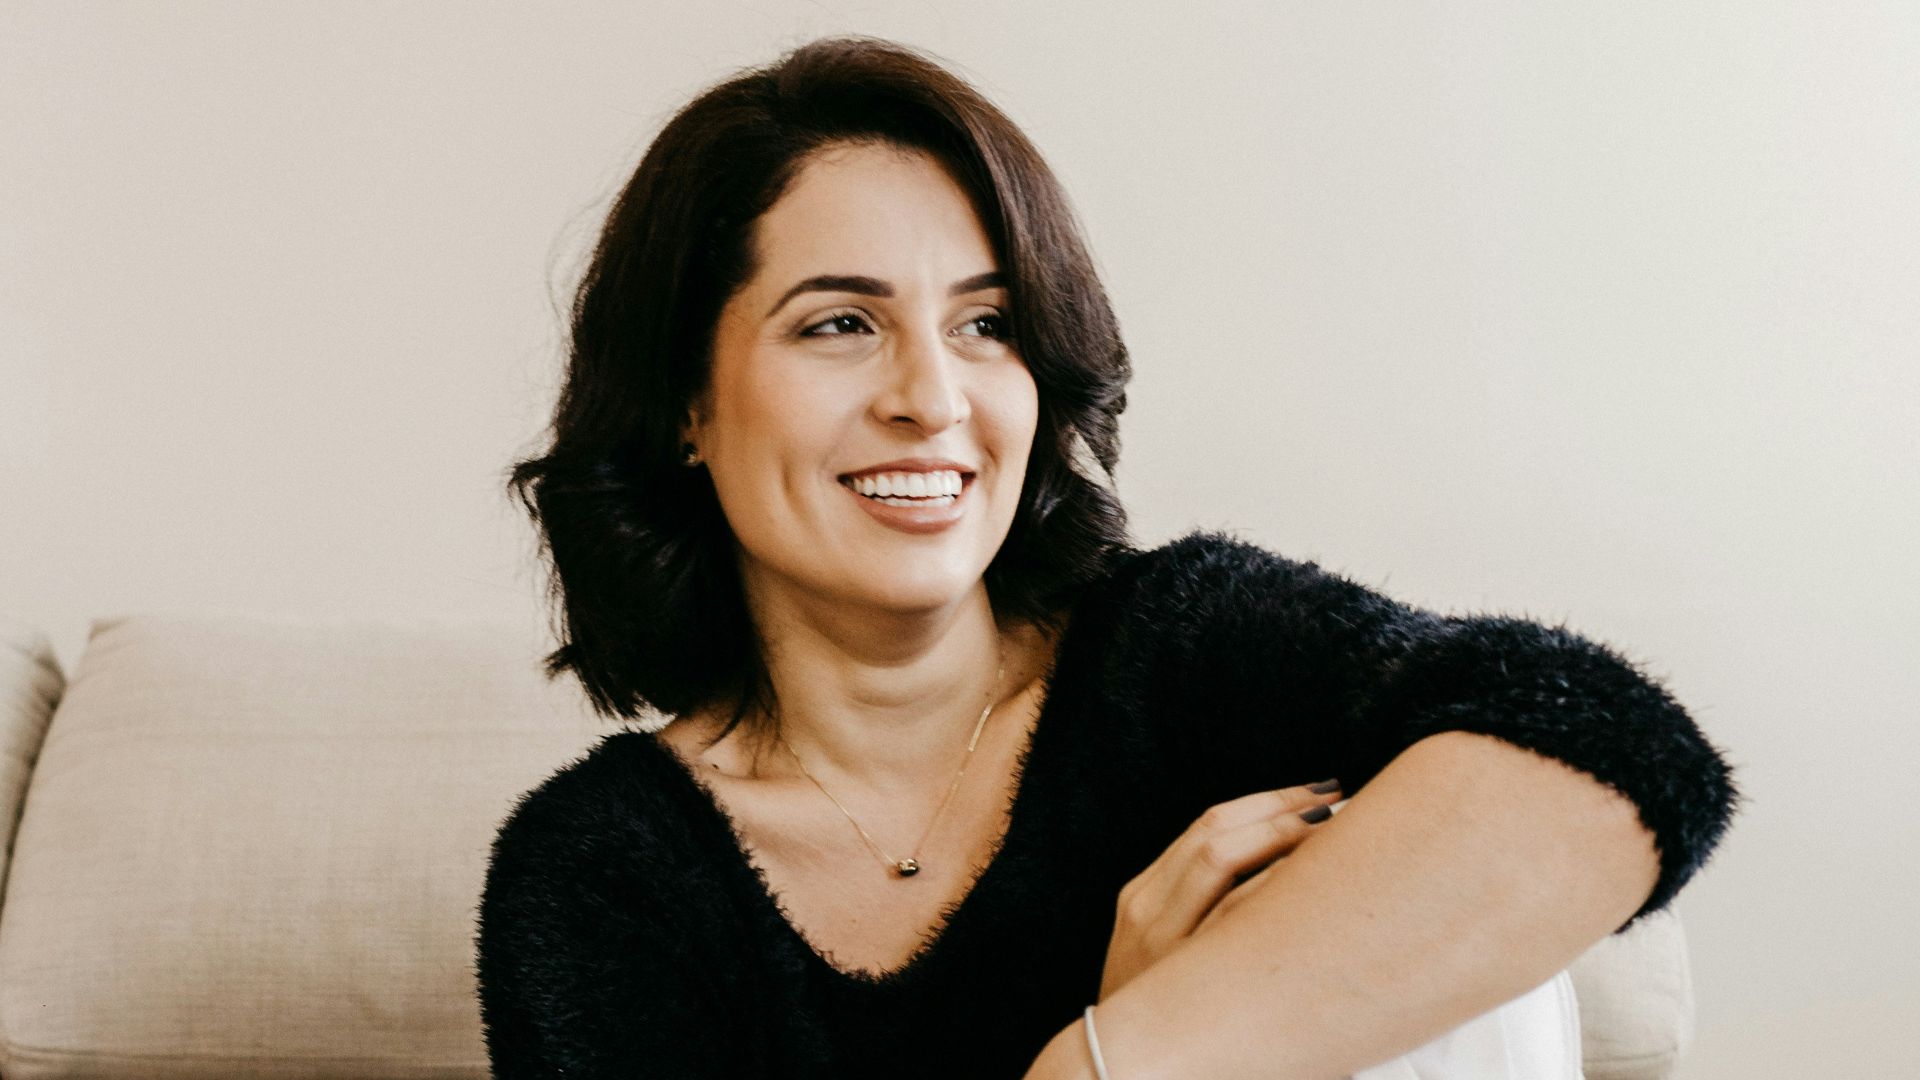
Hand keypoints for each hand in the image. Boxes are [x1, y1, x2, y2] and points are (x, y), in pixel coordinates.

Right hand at [1099, 780, 1342, 1000]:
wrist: (1117, 1077)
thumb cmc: (1159, 1017)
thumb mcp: (1160, 953)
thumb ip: (1197, 910)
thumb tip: (1278, 868)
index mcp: (1142, 895)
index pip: (1208, 823)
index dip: (1268, 800)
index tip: (1320, 794)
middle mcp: (1146, 909)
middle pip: (1217, 830)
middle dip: (1284, 810)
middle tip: (1342, 802)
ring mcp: (1160, 940)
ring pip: (1221, 859)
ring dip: (1284, 836)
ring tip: (1339, 831)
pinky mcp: (1178, 973)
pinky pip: (1230, 912)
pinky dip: (1272, 884)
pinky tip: (1315, 881)